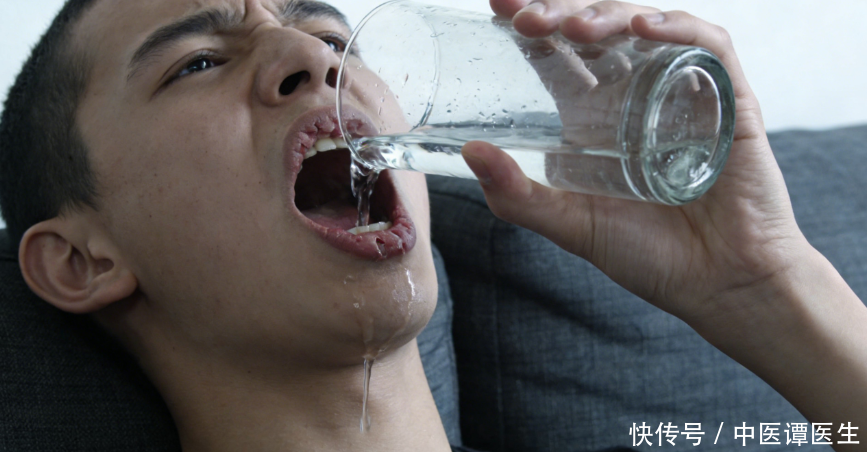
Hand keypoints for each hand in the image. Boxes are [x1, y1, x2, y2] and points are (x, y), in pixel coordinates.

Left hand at [466, 0, 807, 328]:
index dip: (532, 25)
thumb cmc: (649, 256)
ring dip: (606, 15)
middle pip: (595, 31)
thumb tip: (469, 152)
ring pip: (643, 28)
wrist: (722, 284)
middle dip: (559, 11)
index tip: (498, 6)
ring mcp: (681, 93)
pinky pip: (708, 47)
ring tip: (572, 25)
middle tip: (524, 14)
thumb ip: (519, 196)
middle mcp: (634, 97)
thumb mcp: (570, 225)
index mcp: (593, 119)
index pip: (559, 55)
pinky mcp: (729, 100)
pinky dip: (677, 29)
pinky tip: (643, 27)